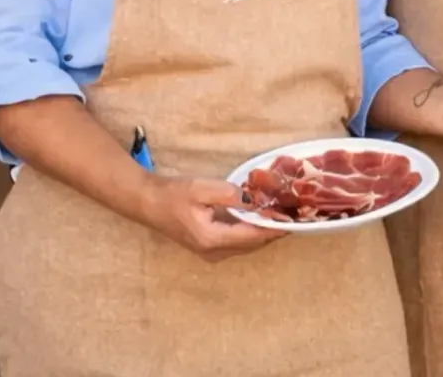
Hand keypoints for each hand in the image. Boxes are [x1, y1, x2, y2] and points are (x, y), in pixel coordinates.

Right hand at [136, 176, 283, 261]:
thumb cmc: (174, 195)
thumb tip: (255, 200)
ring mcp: (211, 254)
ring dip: (263, 233)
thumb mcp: (203, 189)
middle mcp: (213, 252)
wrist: (149, 203)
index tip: (294, 219)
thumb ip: (231, 195)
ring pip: (247, 246)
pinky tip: (261, 219)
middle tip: (293, 214)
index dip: (275, 228)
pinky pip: (238, 244)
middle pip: (252, 244)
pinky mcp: (209, 249)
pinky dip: (252, 233)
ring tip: (282, 216)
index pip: (252, 236)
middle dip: (273, 230)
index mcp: (212, 239)